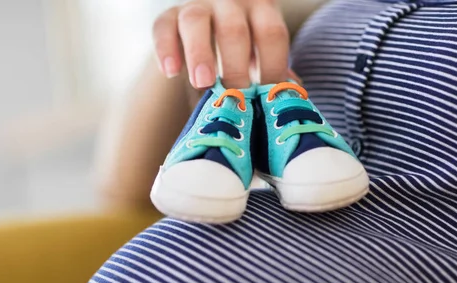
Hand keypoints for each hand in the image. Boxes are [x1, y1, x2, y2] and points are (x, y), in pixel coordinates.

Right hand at [153, 0, 289, 88]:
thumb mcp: (262, 54)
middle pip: (234, 29)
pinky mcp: (169, 16)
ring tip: (203, 83)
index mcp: (261, 9)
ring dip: (200, 53)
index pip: (271, 33)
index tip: (268, 99)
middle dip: (235, 66)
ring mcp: (198, 7)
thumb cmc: (244, 50)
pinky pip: (163, 27)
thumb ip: (274, 72)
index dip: (272, 66)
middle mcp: (230, 2)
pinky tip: (171, 72)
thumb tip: (292, 97)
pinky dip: (165, 49)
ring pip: (196, 21)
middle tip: (235, 96)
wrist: (209, 31)